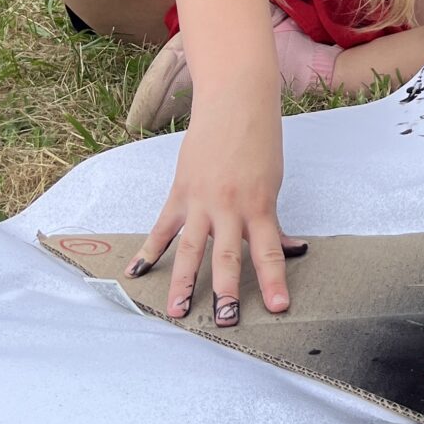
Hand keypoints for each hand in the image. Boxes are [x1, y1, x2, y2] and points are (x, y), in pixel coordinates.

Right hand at [125, 97, 302, 327]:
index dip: (274, 280)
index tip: (278, 308)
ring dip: (182, 282)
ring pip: (190, 249)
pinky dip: (148, 251)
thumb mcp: (272, 183)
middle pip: (226, 256)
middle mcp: (229, 207)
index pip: (268, 251)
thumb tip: (288, 251)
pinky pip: (162, 228)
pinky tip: (135, 275)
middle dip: (225, 292)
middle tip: (224, 321)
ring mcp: (200, 201)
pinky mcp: (179, 193)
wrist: (235, 103)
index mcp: (260, 206)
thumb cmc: (260, 143)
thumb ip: (271, 221)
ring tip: (177, 312)